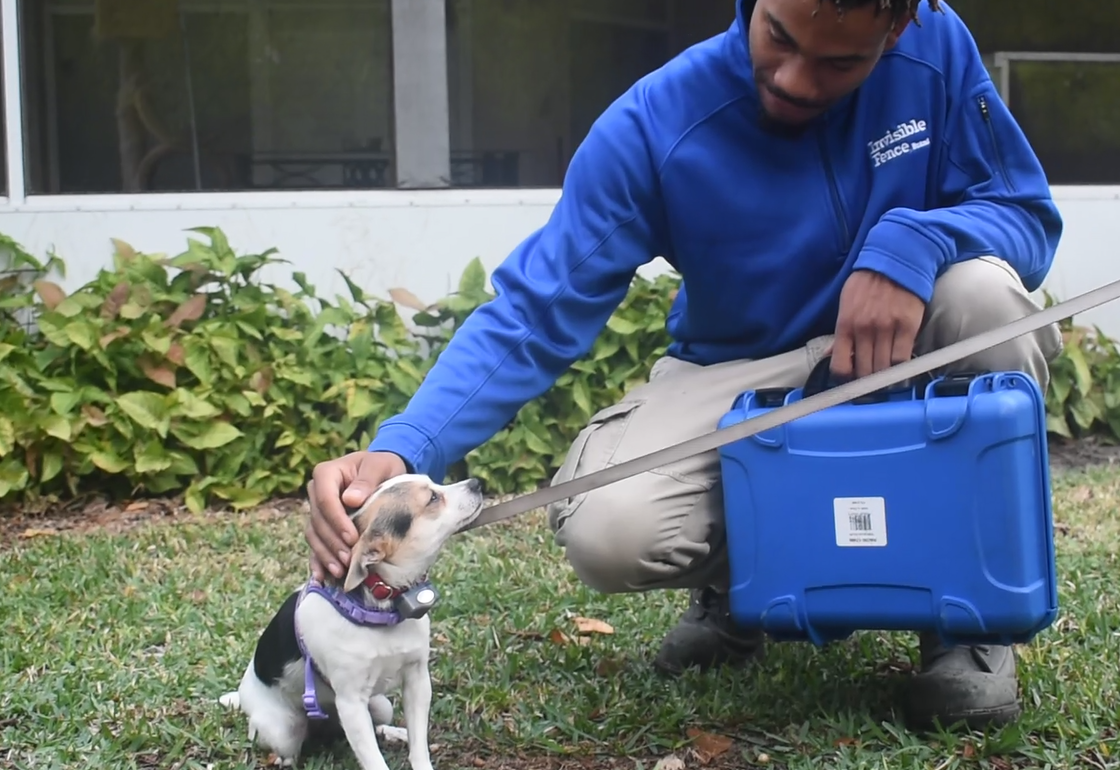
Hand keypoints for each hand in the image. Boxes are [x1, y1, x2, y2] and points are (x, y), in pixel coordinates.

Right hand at [306, 450, 406, 581]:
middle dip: (333, 543)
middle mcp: (316, 491)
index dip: (336, 520)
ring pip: (314, 535)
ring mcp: (317, 510)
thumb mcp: (380, 466)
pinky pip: (315, 544)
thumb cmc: (382, 466)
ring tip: (339, 571)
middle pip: (318, 521)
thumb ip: (367, 479)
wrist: (382, 472)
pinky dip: (318, 560)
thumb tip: (351, 499)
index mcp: (326, 474)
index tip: (352, 538)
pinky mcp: (323, 525)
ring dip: (326, 555)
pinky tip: (322, 576)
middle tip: (349, 560)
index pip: (325, 499)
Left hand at [830, 269, 925, 380]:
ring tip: (884, 377)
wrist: (895, 262)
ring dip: (883, 377)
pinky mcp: (908, 327)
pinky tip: (898, 369)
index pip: (840, 365)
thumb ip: (839, 333)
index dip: (845, 379)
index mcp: (845, 325)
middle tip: (870, 381)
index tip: (850, 382)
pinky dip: (901, 368)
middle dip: (866, 381)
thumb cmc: (867, 284)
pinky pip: (903, 359)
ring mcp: (887, 329)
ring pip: (884, 368)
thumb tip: (828, 356)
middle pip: (864, 370)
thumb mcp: (845, 304)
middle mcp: (864, 329)